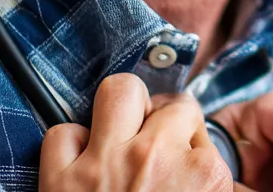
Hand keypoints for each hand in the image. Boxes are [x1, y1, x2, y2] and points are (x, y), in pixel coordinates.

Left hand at [40, 73, 232, 191]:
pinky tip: (81, 162)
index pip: (203, 133)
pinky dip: (70, 147)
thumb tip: (202, 157)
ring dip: (122, 109)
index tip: (184, 169)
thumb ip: (211, 178)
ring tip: (123, 132)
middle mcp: (155, 159)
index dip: (192, 148)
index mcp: (202, 175)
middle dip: (165, 121)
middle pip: (171, 104)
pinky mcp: (61, 182)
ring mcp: (106, 166)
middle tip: (157, 147)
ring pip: (119, 90)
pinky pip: (62, 135)